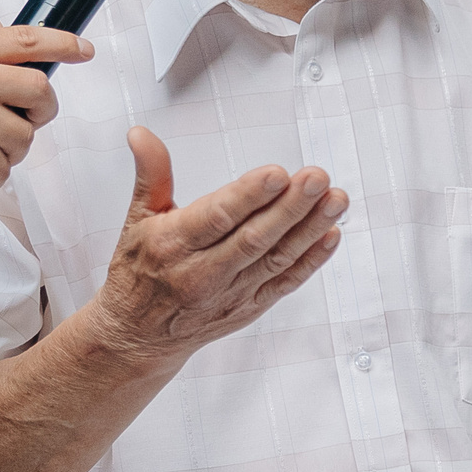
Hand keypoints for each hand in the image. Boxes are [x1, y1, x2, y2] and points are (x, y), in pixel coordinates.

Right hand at [77, 128, 343, 371]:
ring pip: (276, 258)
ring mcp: (230, 293)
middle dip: (290, 206)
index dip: (248, 196)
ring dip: (310, 228)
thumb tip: (141, 134)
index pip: (216, 217)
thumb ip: (151, 174)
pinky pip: (285, 283)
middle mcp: (202, 272)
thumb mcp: (137, 220)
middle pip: (254, 238)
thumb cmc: (139, 273)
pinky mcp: (249, 307)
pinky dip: (311, 260)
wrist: (139, 336)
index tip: (276, 174)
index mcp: (173, 245)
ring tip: (335, 199)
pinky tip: (330, 235)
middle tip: (317, 178)